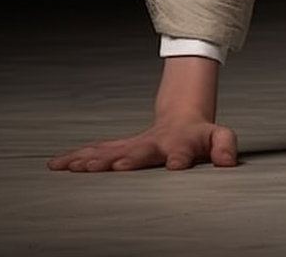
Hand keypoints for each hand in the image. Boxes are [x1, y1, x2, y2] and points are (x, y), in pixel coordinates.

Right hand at [47, 120, 238, 172]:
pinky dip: (77, 158)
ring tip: (75, 167)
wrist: (181, 118)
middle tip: (116, 166)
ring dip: (94, 159)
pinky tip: (57, 164)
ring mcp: (135, 145)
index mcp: (182, 142)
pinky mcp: (120, 149)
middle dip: (128, 158)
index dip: (180, 157)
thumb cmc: (200, 136)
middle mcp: (154, 143)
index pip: (183, 150)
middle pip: (140, 151)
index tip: (176, 164)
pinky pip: (97, 152)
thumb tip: (228, 162)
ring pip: (112, 150)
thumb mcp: (219, 137)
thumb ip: (225, 146)